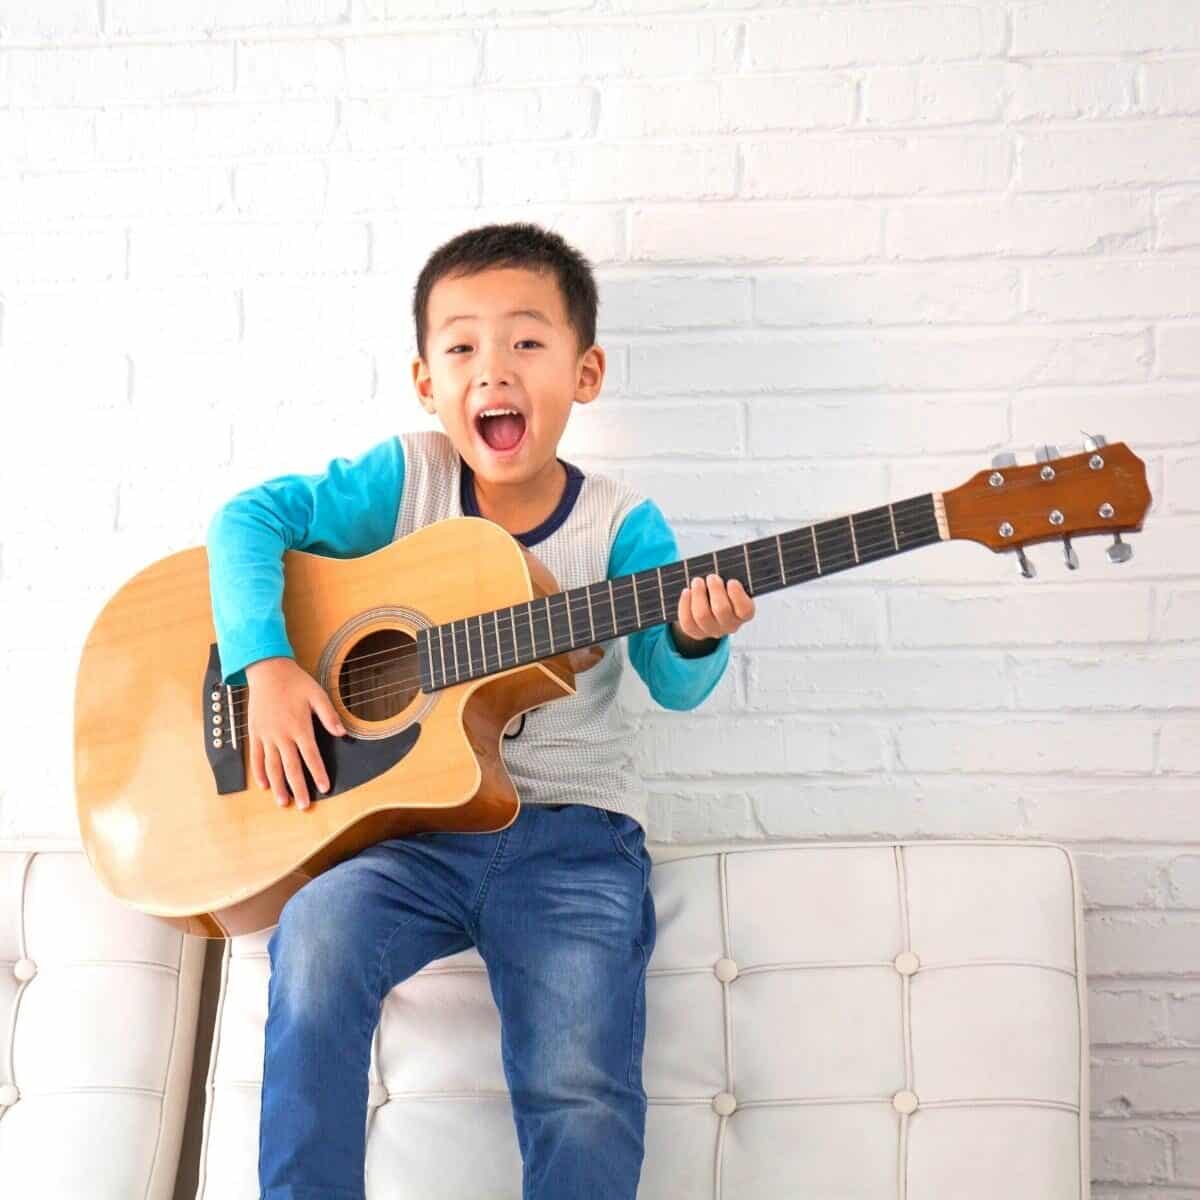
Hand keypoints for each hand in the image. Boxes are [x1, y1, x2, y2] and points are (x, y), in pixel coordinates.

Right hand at [245, 656, 346, 809]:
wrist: (267, 671)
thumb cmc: (295, 682)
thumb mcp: (317, 695)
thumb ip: (329, 716)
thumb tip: (342, 733)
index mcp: (299, 727)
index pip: (311, 756)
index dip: (318, 774)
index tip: (324, 788)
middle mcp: (282, 735)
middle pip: (291, 767)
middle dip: (298, 788)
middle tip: (304, 806)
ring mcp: (266, 735)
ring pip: (272, 766)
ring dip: (278, 786)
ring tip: (283, 802)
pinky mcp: (255, 733)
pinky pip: (256, 757)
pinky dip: (259, 772)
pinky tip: (264, 785)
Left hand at [675, 573, 755, 641]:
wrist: (708, 608)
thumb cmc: (722, 590)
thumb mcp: (729, 584)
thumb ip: (729, 577)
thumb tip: (720, 566)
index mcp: (744, 614)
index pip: (745, 610)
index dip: (737, 596)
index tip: (731, 581)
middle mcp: (730, 625)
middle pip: (722, 610)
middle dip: (715, 591)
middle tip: (711, 577)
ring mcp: (712, 631)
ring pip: (702, 615)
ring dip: (698, 595)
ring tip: (697, 581)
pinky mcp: (696, 633)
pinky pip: (687, 621)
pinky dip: (685, 604)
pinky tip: (686, 591)